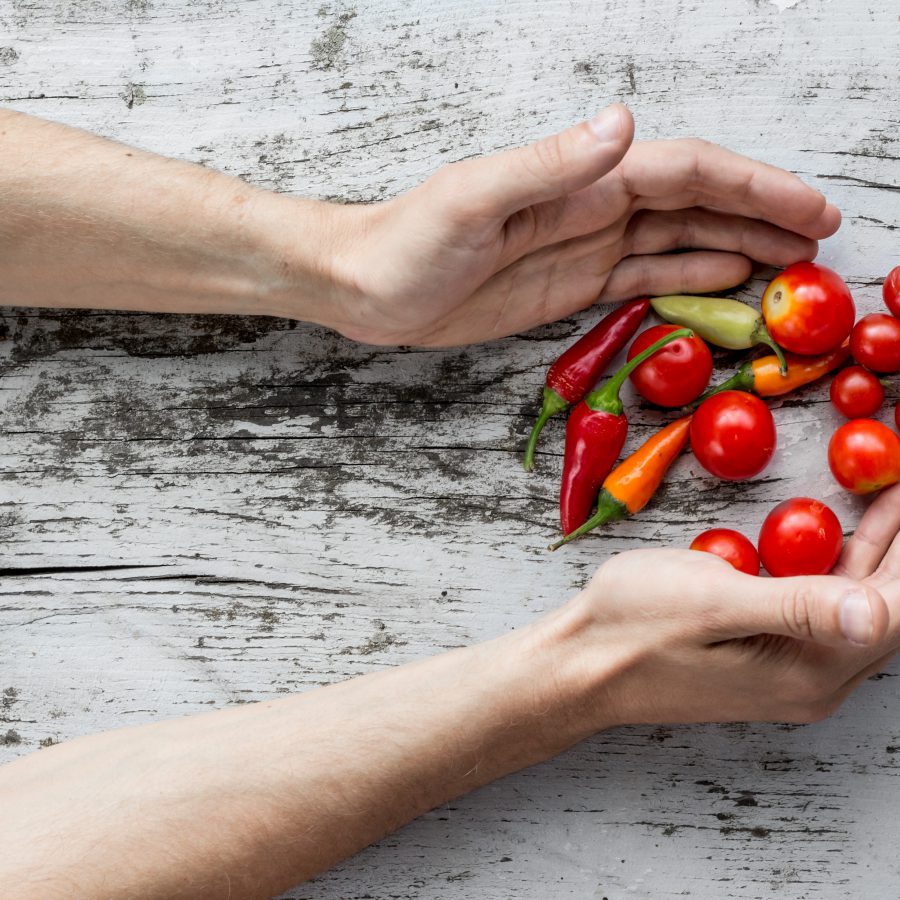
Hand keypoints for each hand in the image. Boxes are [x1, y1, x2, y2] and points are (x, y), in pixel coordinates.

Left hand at [317, 104, 840, 345]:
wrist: (366, 286)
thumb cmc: (405, 242)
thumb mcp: (471, 199)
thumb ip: (548, 165)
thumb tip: (623, 125)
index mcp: (579, 180)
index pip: (685, 174)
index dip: (752, 187)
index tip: (807, 210)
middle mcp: (592, 208)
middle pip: (697, 205)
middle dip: (761, 216)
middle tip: (821, 242)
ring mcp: (584, 247)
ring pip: (679, 241)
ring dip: (737, 247)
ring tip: (791, 265)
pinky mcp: (569, 286)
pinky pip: (643, 278)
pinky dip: (689, 278)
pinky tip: (724, 280)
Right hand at [558, 486, 899, 727]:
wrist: (579, 664)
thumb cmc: (630, 628)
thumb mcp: (708, 604)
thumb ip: (794, 607)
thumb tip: (875, 614)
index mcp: (805, 672)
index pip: (892, 608)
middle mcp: (811, 682)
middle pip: (886, 611)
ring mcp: (791, 674)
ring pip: (860, 609)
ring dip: (880, 554)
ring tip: (892, 499)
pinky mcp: (770, 659)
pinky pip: (826, 612)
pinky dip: (845, 568)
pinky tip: (847, 536)